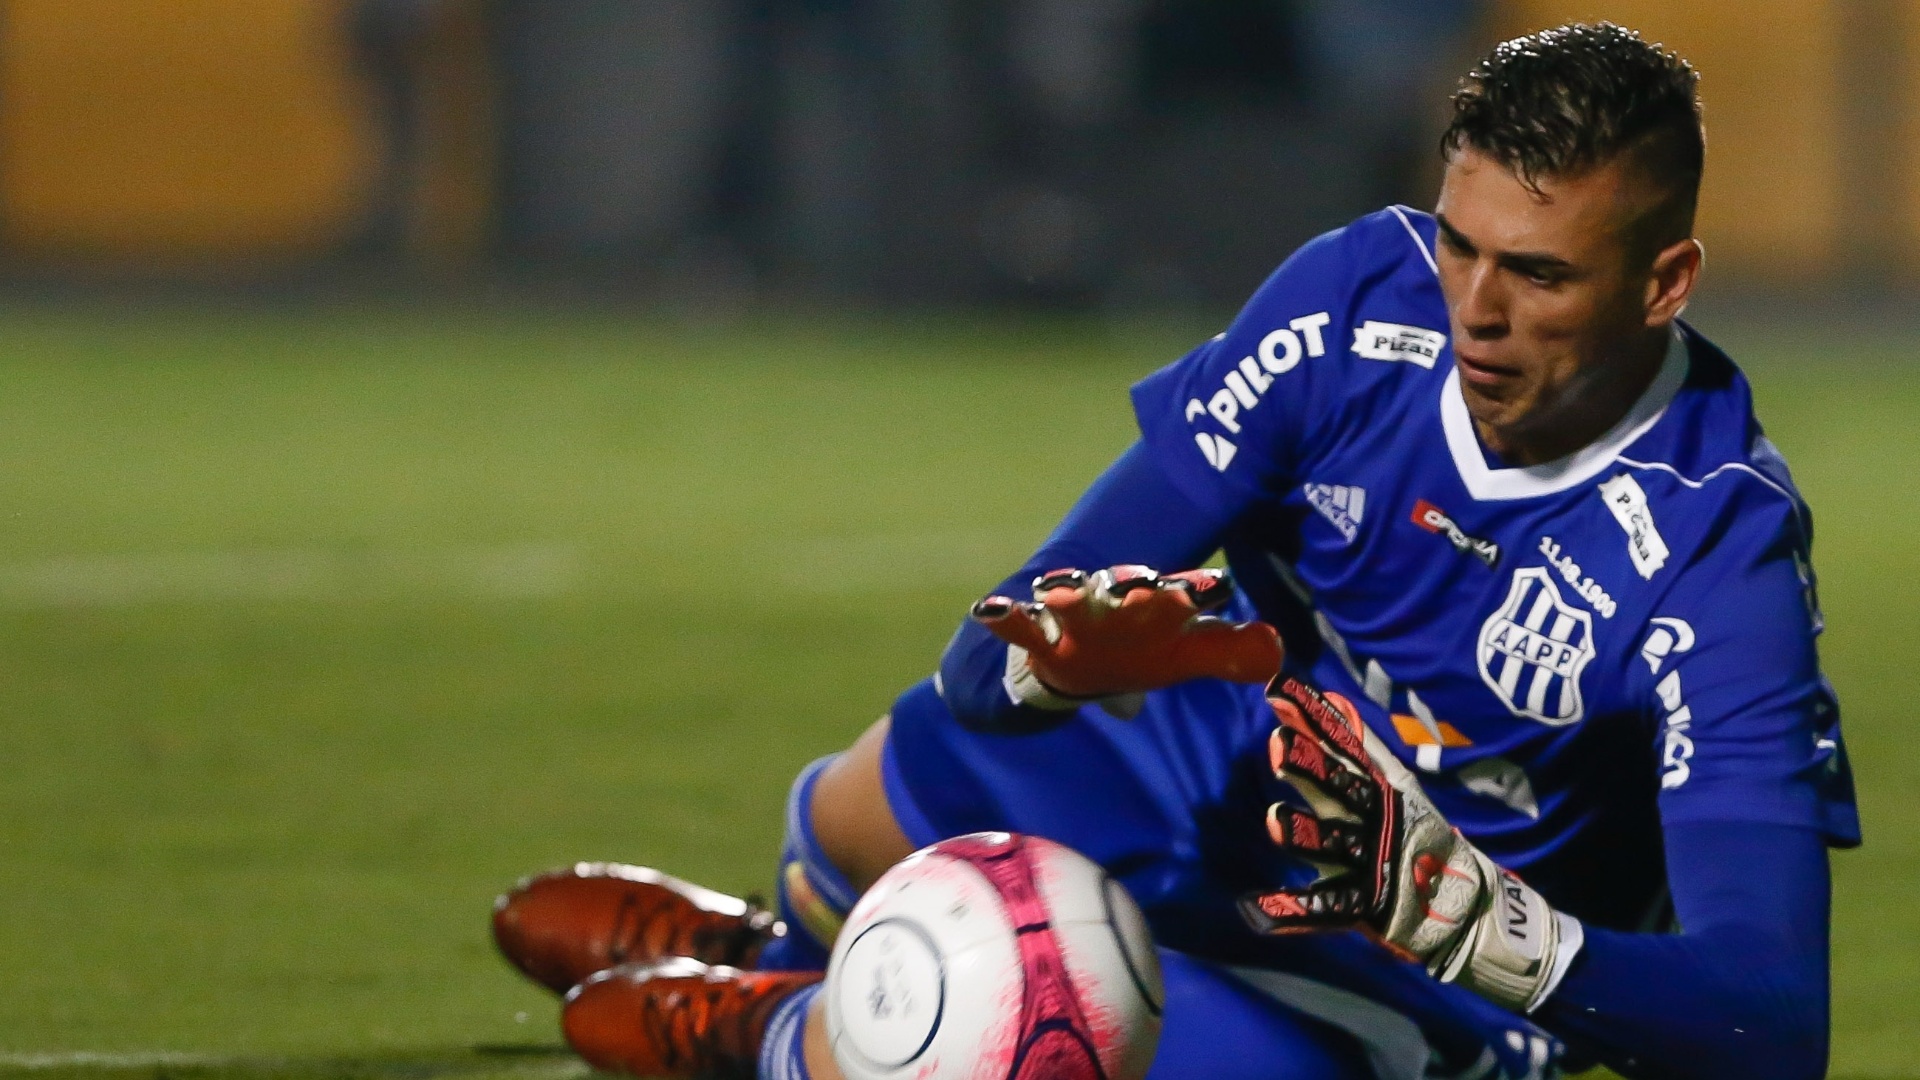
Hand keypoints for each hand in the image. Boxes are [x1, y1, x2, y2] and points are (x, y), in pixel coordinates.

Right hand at [971, 566, 1281, 707]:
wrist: (1080, 661)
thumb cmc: (1145, 648)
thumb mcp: (1189, 653)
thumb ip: (1232, 653)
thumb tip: (1277, 652)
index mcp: (1161, 606)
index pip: (1186, 594)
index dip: (1200, 590)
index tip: (1214, 586)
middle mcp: (1119, 601)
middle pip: (1128, 587)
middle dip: (1133, 583)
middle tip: (1140, 578)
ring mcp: (1075, 613)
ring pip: (1071, 595)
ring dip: (1066, 590)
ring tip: (1059, 587)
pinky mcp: (1036, 632)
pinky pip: (1015, 621)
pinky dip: (1002, 614)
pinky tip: (986, 607)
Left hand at [1240, 676, 1578, 1013]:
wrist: (1460, 903)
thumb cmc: (1413, 834)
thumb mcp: (1391, 785)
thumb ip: (1359, 745)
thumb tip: (1332, 698)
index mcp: (1373, 789)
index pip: (1341, 747)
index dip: (1313, 719)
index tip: (1278, 691)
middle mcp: (1370, 820)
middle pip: (1338, 789)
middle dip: (1310, 767)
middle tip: (1278, 743)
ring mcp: (1367, 862)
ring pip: (1332, 844)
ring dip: (1303, 833)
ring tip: (1272, 818)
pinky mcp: (1361, 904)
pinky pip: (1323, 908)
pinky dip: (1291, 912)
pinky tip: (1254, 908)